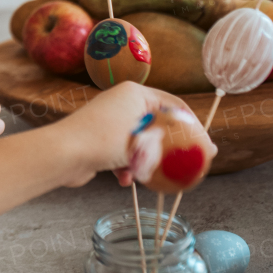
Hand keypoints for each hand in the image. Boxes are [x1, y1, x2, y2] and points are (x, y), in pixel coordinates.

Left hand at [54, 82, 208, 187]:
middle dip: (166, 149)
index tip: (205, 149)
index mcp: (135, 93)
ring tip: (142, 173)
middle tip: (184, 167)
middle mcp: (122, 102)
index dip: (193, 128)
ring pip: (142, 143)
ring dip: (144, 161)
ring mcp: (111, 120)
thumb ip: (178, 143)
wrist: (62, 155)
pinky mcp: (101, 138)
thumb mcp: (146, 141)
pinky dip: (127, 166)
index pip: (175, 106)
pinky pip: (125, 152)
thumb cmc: (103, 141)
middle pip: (158, 126)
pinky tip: (124, 179)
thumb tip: (210, 147)